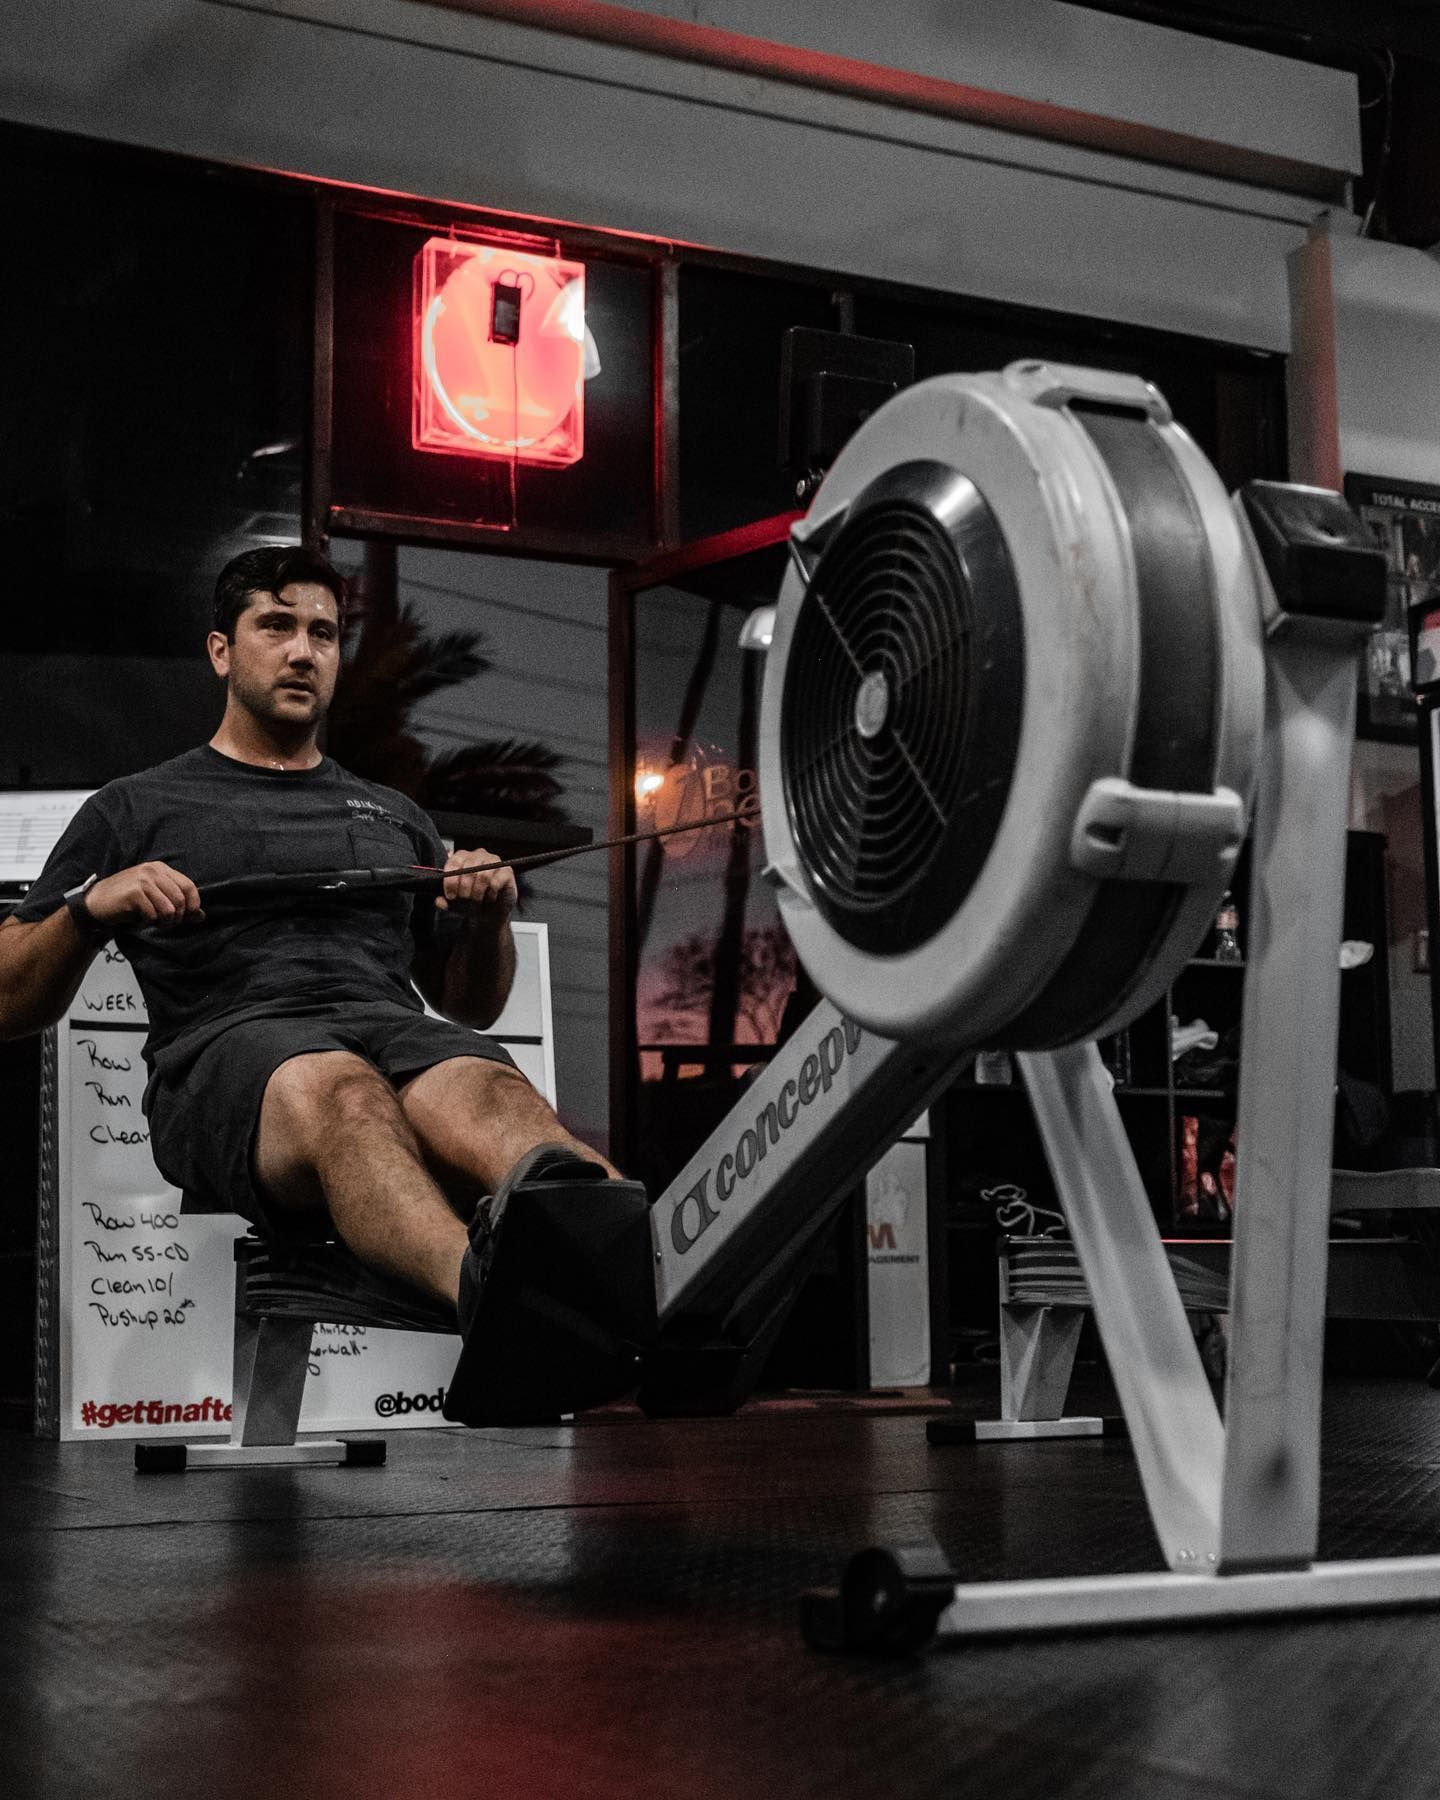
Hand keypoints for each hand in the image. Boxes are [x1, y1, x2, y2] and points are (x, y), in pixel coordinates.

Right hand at [84, 862, 203, 929]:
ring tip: (154, 922)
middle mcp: (153, 871)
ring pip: (169, 909)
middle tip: (166, 923)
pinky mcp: (133, 893)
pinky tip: (140, 919)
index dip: (193, 904)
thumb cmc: (128, 901)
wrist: (96, 902)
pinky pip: (153, 914)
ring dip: (164, 922)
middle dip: (177, 918)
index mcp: (161, 869)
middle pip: (181, 900)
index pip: (189, 886)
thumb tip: (201, 916)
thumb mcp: (155, 898)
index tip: (188, 916)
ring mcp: (142, 880)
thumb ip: (178, 904)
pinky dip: (149, 922)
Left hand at [436, 847, 516, 924]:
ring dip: (477, 892)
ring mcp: (494, 862)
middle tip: (464, 900)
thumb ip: (444, 902)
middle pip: (468, 868)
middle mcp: (478, 855)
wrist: (490, 914)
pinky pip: (496, 881)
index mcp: (463, 857)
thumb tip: (438, 901)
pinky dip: (490, 894)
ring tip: (476, 901)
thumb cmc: (472, 903)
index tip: (450, 895)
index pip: (454, 862)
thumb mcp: (453, 904)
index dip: (450, 880)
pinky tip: (489, 898)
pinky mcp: (507, 871)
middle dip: (464, 889)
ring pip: (483, 875)